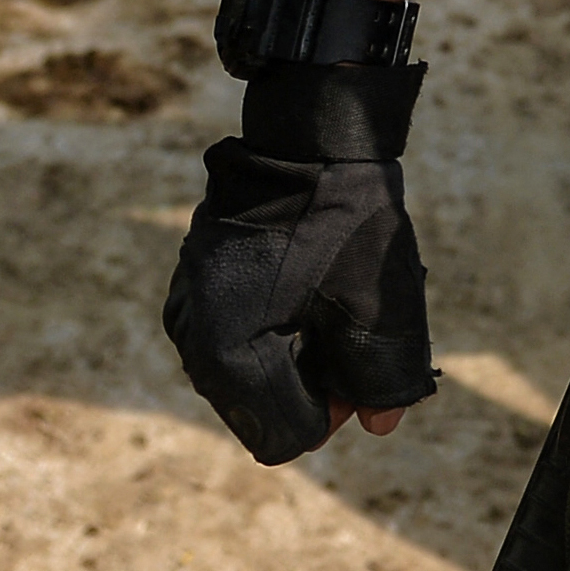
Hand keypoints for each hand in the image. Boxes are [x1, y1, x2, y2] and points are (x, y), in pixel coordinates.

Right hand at [168, 125, 436, 460]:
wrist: (306, 134)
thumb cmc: (344, 218)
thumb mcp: (377, 306)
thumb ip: (382, 380)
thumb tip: (380, 425)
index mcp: (228, 354)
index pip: (285, 436)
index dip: (335, 412)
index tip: (360, 365)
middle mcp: (194, 341)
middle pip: (262, 411)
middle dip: (313, 388)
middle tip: (349, 333)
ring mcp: (188, 313)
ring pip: (247, 379)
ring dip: (293, 362)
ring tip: (329, 307)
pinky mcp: (192, 288)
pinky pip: (231, 342)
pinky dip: (271, 335)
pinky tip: (302, 290)